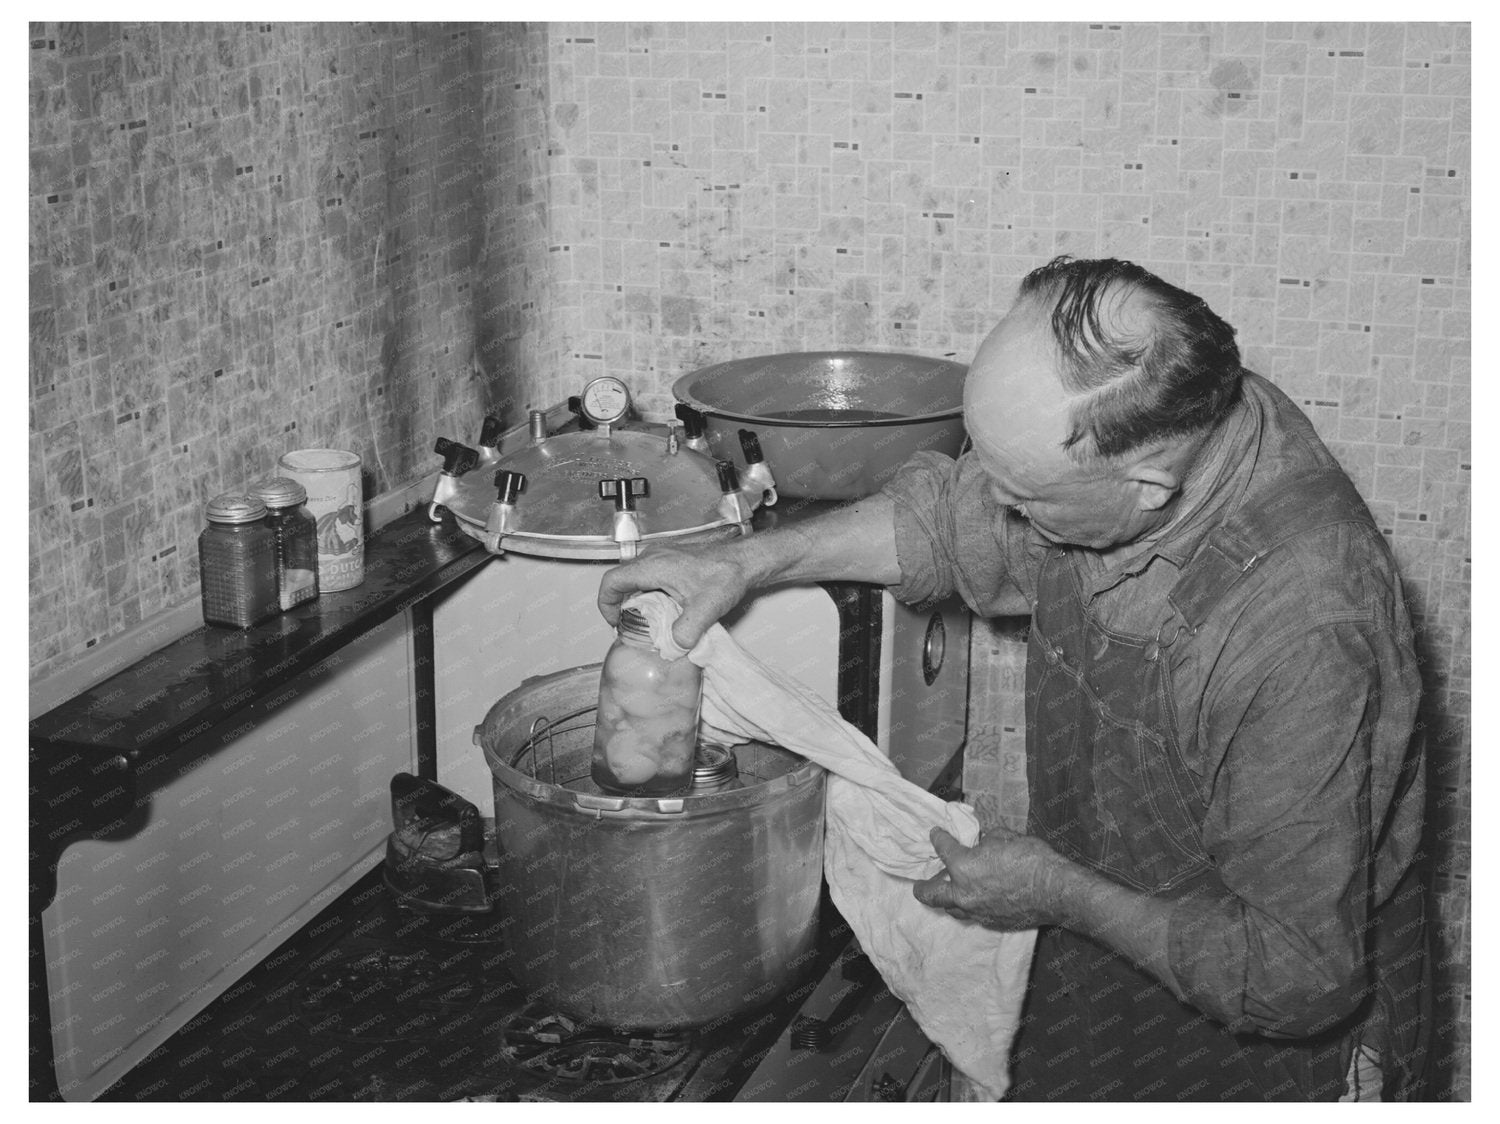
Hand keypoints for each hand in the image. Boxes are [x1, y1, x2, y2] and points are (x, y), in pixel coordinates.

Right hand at [597, 544, 751, 650]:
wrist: (745, 561)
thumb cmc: (726, 574)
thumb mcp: (705, 609)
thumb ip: (685, 632)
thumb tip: (672, 649)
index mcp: (653, 566)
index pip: (612, 581)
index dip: (605, 604)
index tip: (614, 623)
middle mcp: (653, 557)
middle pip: (621, 581)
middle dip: (621, 605)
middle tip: (631, 627)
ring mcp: (662, 556)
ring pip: (636, 579)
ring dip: (637, 600)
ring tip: (648, 621)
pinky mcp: (672, 560)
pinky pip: (650, 577)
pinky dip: (650, 594)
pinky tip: (665, 610)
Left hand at [913, 824, 1067, 929]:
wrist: (1056, 890)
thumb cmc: (1031, 859)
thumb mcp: (1004, 838)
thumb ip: (986, 842)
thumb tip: (982, 844)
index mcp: (963, 867)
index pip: (943, 849)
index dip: (938, 838)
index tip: (936, 834)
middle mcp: (964, 893)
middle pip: (931, 894)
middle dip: (922, 888)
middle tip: (919, 884)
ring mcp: (977, 912)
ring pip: (952, 909)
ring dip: (947, 900)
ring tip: (947, 892)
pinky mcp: (993, 923)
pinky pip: (973, 915)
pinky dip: (970, 907)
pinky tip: (976, 900)